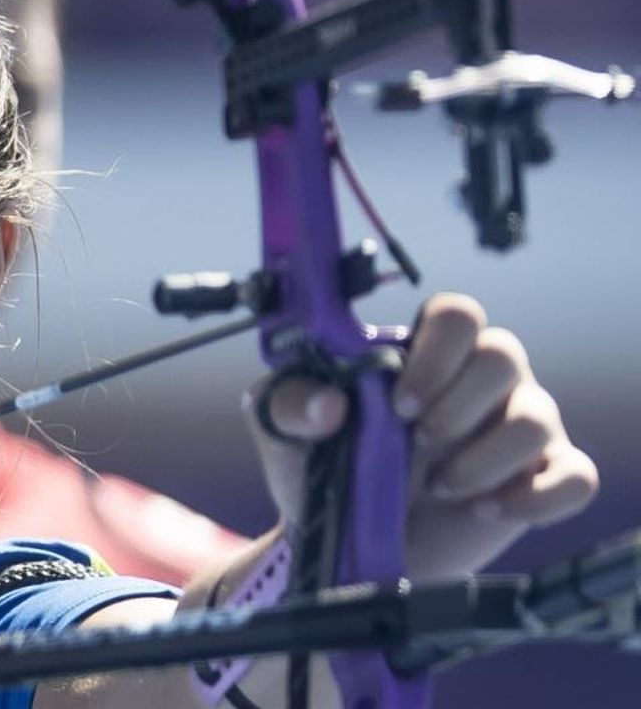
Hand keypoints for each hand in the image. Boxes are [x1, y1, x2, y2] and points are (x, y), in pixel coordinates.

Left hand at [245, 292, 598, 578]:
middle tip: (418, 441)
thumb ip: (289, 403)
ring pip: (538, 417)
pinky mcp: (539, 481)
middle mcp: (479, 382)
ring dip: (484, 458)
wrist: (342, 545)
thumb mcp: (284, 432)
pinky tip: (486, 510)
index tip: (397, 402)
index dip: (436, 351)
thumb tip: (327, 402)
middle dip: (457, 404)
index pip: (457, 313)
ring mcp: (515, 429)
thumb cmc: (322, 470)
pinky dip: (536, 497)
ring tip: (439, 486)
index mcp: (424, 355)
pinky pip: (575, 477)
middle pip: (503, 353)